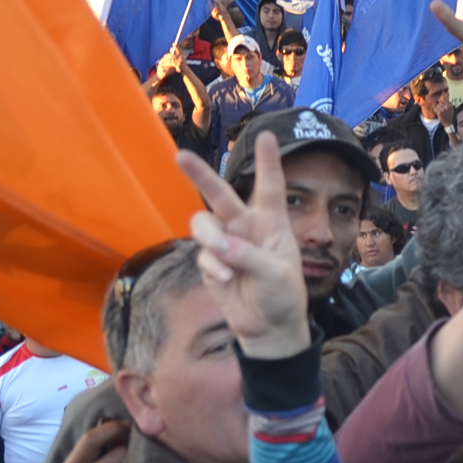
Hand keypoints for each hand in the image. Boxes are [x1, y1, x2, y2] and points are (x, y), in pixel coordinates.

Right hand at [176, 132, 311, 358]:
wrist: (269, 327)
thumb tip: (221, 246)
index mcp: (271, 223)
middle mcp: (246, 227)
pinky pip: (203, 254)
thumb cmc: (282, 295)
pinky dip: (213, 265)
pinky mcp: (211, 262)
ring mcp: (225, 243)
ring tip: (224, 257)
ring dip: (209, 237)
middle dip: (200, 175)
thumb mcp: (277, 274)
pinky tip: (227, 279)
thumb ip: (250, 257)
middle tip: (180, 155)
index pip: (270, 187)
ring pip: (203, 224)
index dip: (268, 162)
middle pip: (220, 195)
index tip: (267, 135)